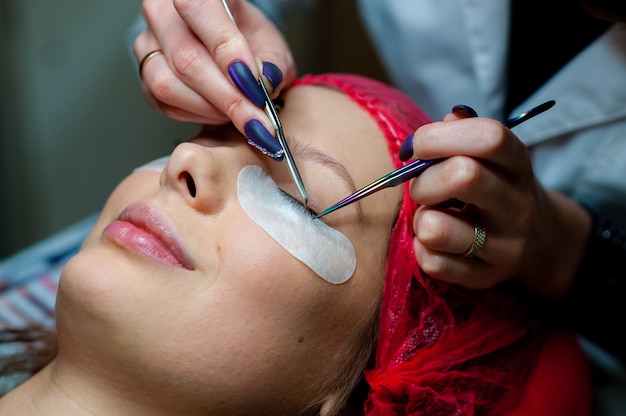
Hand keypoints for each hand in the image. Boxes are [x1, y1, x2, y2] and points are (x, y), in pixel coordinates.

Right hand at [134, 0, 295, 140]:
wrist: (229, 50)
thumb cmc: (249, 40)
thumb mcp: (271, 45)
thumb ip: (272, 63)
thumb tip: (265, 81)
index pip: (200, 11)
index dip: (227, 51)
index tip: (253, 84)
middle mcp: (163, 13)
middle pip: (186, 58)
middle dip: (227, 97)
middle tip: (255, 119)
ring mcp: (147, 44)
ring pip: (168, 85)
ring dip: (210, 109)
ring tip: (239, 114)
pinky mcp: (144, 75)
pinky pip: (164, 103)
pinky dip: (197, 115)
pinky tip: (219, 113)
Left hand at [404, 108, 590, 297]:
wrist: (539, 241)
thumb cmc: (496, 186)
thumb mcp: (492, 156)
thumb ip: (464, 133)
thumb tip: (449, 117)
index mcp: (518, 164)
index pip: (488, 137)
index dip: (440, 136)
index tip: (418, 146)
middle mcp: (517, 205)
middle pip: (462, 177)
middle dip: (423, 180)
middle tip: (421, 187)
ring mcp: (504, 246)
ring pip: (436, 228)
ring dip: (420, 218)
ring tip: (429, 216)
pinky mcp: (485, 277)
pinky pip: (433, 262)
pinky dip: (421, 249)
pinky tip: (434, 242)